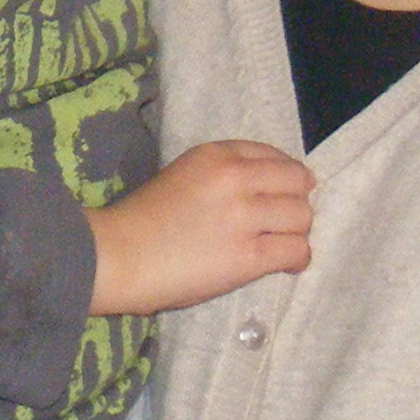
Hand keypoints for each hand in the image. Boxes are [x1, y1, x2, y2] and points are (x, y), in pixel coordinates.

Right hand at [88, 139, 314, 314]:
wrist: (117, 256)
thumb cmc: (142, 220)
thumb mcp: (182, 174)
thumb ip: (222, 174)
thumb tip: (266, 191)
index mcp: (215, 154)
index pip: (274, 155)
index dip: (282, 178)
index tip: (276, 195)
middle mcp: (234, 178)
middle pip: (298, 183)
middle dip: (293, 203)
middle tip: (279, 223)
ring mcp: (243, 216)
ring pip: (302, 217)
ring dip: (295, 232)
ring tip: (278, 245)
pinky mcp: (248, 255)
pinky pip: (297, 251)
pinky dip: (296, 259)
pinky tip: (282, 264)